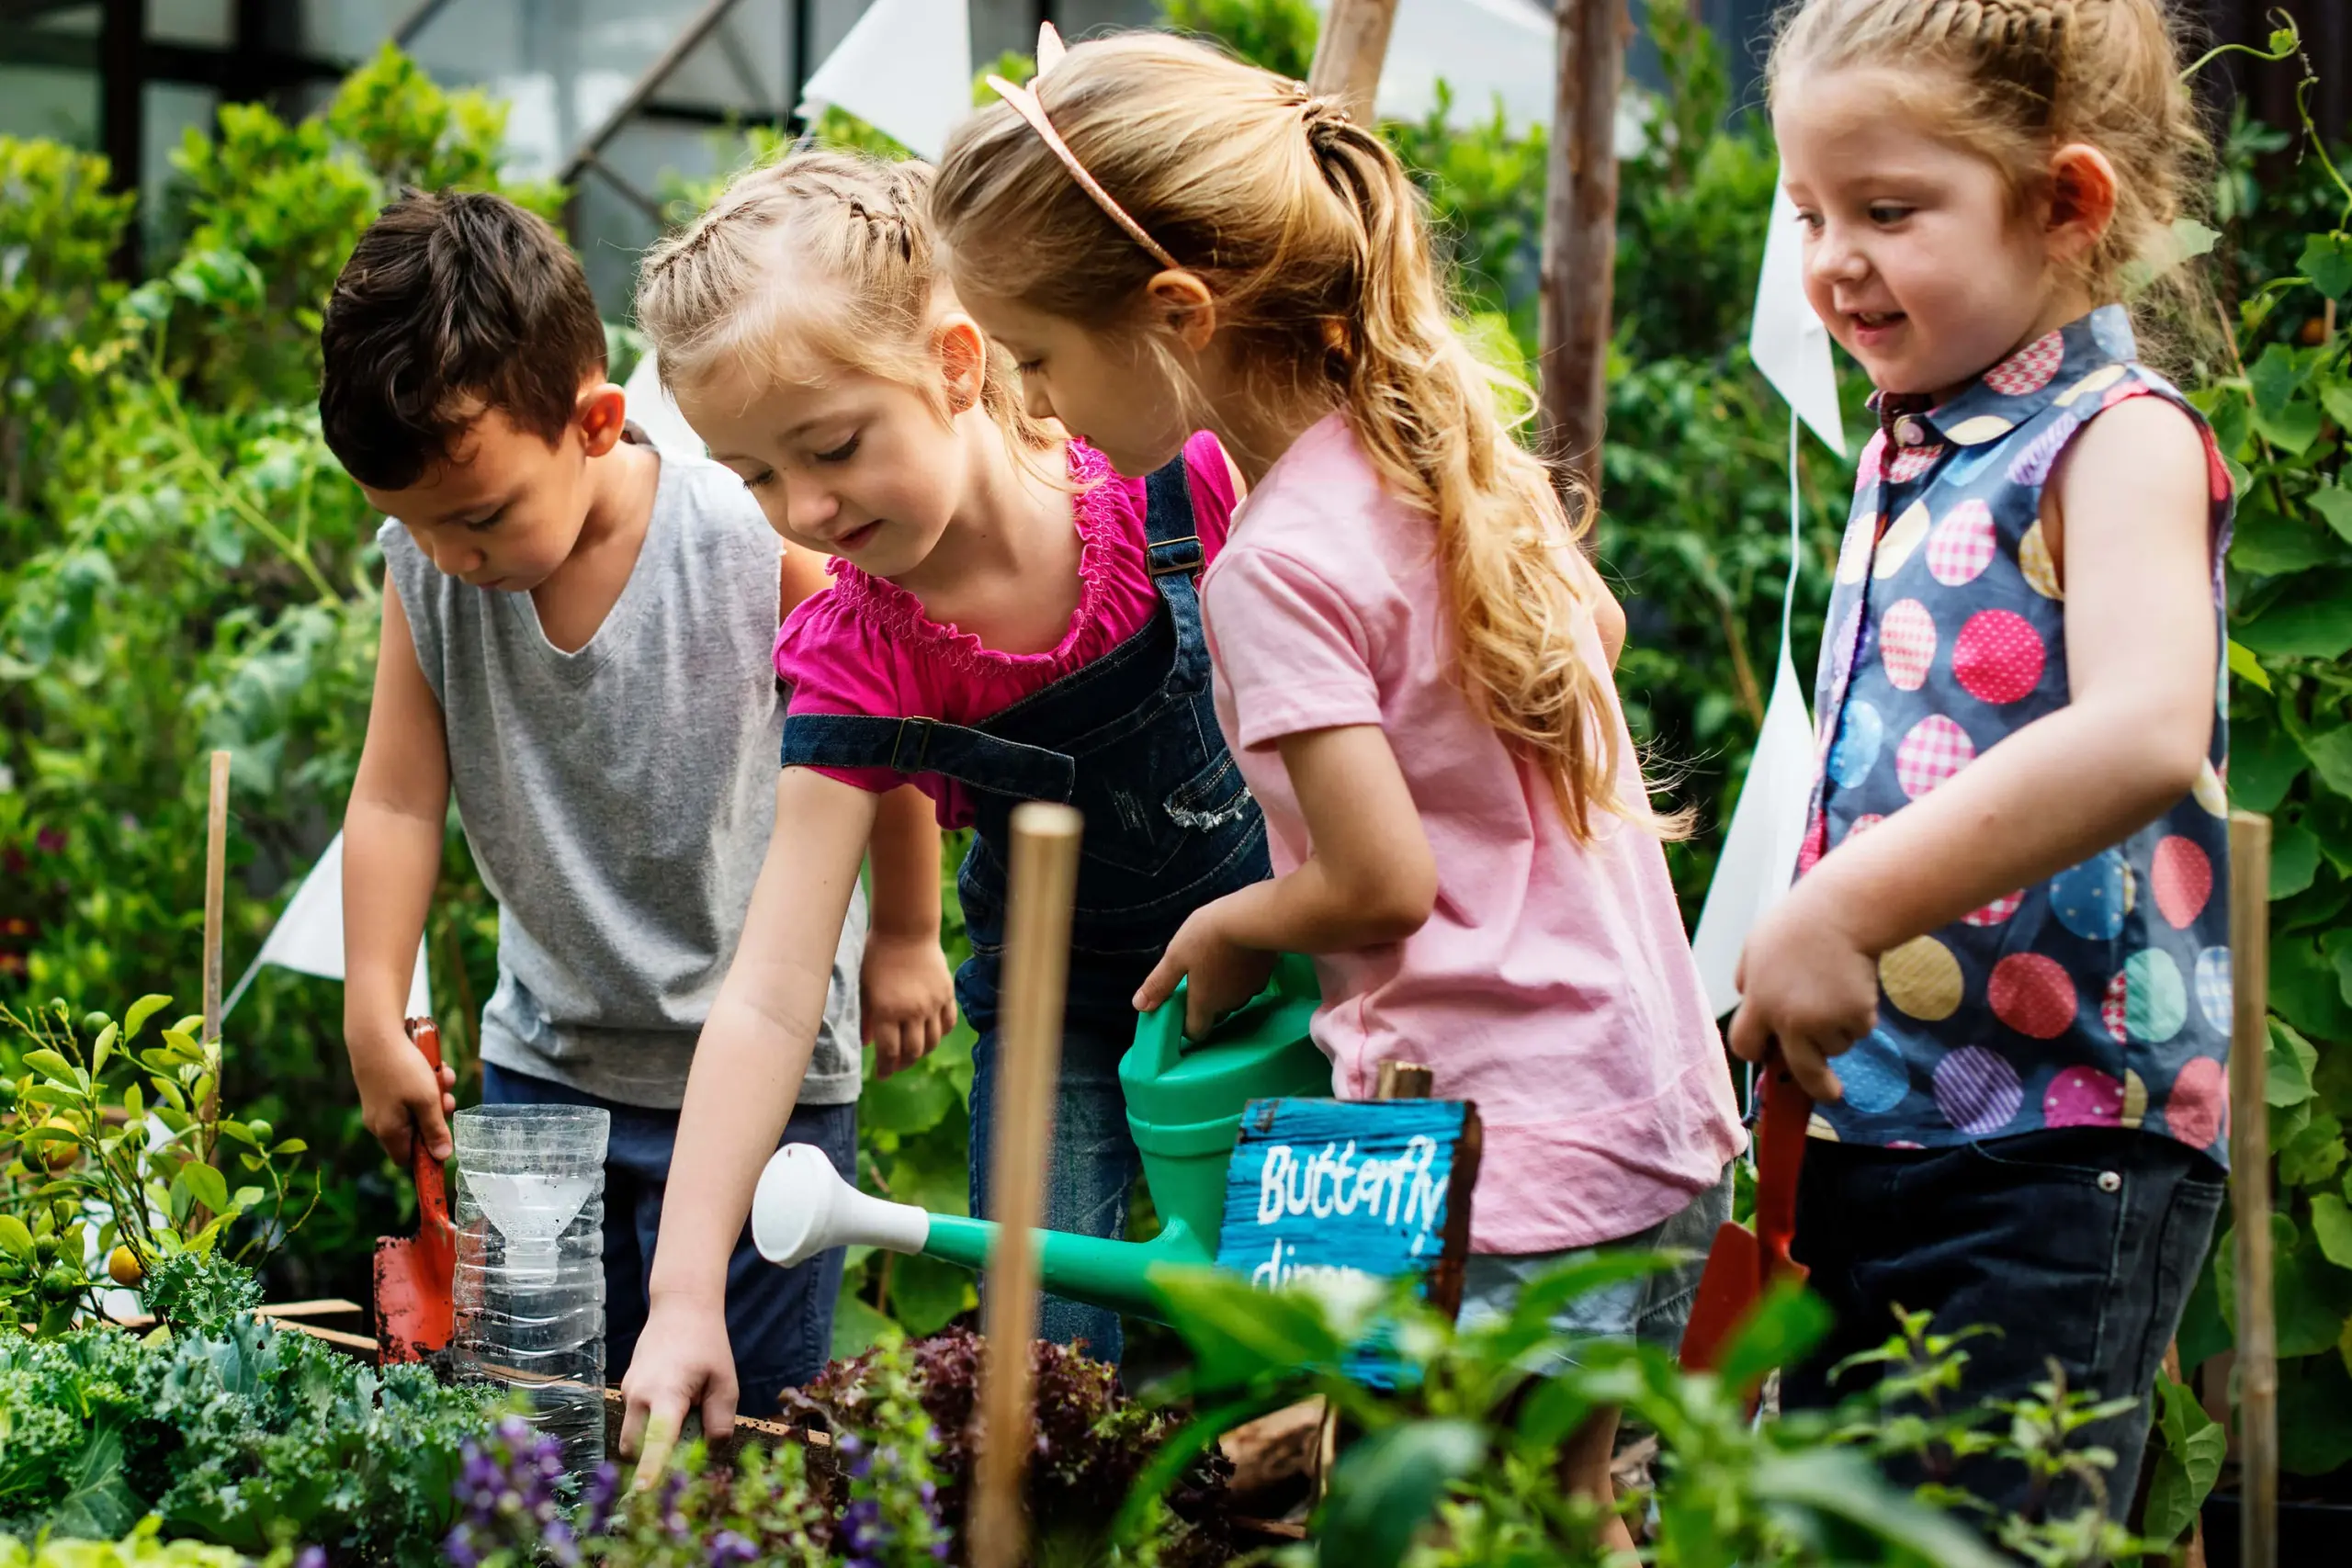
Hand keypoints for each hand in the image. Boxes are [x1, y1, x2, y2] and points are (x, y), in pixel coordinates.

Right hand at [349, 1022, 455, 1164]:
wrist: (374, 1034)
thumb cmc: (402, 1069)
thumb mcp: (426, 1101)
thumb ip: (435, 1130)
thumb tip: (442, 1156)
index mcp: (388, 1131)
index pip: (407, 1159)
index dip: (427, 1153)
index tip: (445, 1138)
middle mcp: (379, 1121)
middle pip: (416, 1130)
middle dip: (436, 1114)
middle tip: (447, 1098)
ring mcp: (379, 1103)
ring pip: (416, 1107)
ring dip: (435, 1093)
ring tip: (443, 1075)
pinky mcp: (382, 1086)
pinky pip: (408, 1091)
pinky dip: (424, 1081)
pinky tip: (433, 1065)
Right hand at [619, 1294, 737, 1479]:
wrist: (680, 1307)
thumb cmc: (707, 1344)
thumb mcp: (725, 1382)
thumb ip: (720, 1420)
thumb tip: (711, 1450)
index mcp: (666, 1393)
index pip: (656, 1439)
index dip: (651, 1467)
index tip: (643, 1491)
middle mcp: (639, 1394)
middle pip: (634, 1448)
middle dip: (651, 1459)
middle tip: (683, 1448)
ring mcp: (629, 1391)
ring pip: (631, 1435)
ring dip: (651, 1440)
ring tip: (684, 1414)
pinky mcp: (627, 1387)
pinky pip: (634, 1418)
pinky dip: (649, 1424)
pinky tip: (676, 1402)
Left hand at [860, 931, 955, 1077]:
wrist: (906, 931)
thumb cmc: (877, 957)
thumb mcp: (864, 988)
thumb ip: (866, 1018)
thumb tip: (867, 1044)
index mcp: (887, 1011)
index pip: (889, 1052)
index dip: (885, 1068)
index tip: (881, 1075)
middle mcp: (912, 1011)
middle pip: (913, 1052)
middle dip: (902, 1064)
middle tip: (895, 1066)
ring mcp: (933, 1004)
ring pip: (932, 1041)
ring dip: (921, 1052)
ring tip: (912, 1053)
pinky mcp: (947, 994)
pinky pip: (948, 1023)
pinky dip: (940, 1034)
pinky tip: (930, 1034)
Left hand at [1133, 897, 1276, 1039]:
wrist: (1251, 918)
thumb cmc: (1207, 937)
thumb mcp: (1175, 957)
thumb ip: (1159, 984)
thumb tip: (1140, 1006)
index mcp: (1205, 1003)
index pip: (1197, 1031)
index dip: (1187, 1026)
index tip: (1180, 1010)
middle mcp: (1229, 1004)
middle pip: (1215, 1016)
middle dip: (1205, 1006)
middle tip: (1196, 982)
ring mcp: (1250, 990)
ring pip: (1233, 999)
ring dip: (1224, 990)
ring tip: (1216, 965)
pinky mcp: (1265, 975)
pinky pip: (1249, 984)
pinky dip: (1241, 977)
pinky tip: (1236, 958)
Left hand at [1726, 885, 1877, 1103]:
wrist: (1844, 911)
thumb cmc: (1799, 923)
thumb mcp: (1756, 947)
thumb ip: (1749, 980)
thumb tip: (1747, 1001)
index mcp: (1759, 1001)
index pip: (1744, 1044)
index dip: (1757, 1053)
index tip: (1768, 1059)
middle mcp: (1788, 1018)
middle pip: (1801, 1069)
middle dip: (1818, 1087)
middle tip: (1831, 1092)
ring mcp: (1824, 1020)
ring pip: (1836, 1045)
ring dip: (1839, 1028)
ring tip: (1836, 987)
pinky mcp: (1856, 1017)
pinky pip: (1860, 1030)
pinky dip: (1861, 1015)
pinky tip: (1855, 984)